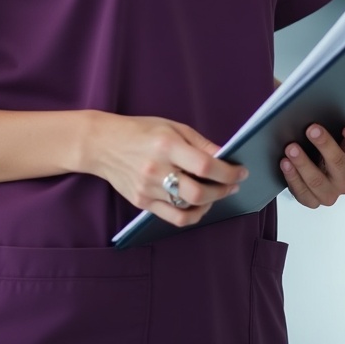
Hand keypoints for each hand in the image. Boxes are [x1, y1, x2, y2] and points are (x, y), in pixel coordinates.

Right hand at [86, 113, 247, 226]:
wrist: (103, 143)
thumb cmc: (140, 131)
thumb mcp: (172, 126)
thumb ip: (199, 143)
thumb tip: (225, 156)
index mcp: (166, 145)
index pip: (205, 166)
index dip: (228, 172)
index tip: (241, 172)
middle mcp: (157, 169)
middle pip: (199, 194)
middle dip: (223, 191)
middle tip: (232, 185)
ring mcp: (148, 189)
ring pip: (188, 209)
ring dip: (209, 203)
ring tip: (214, 193)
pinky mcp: (142, 203)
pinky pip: (174, 218)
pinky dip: (191, 214)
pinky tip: (197, 205)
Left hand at [280, 120, 344, 208]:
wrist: (311, 173)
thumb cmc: (325, 156)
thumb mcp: (337, 140)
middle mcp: (343, 180)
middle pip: (338, 163)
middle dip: (325, 145)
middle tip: (312, 130)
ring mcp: (328, 193)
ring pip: (317, 181)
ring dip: (303, 163)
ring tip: (292, 148)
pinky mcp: (311, 200)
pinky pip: (301, 192)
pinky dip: (292, 177)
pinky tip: (285, 163)